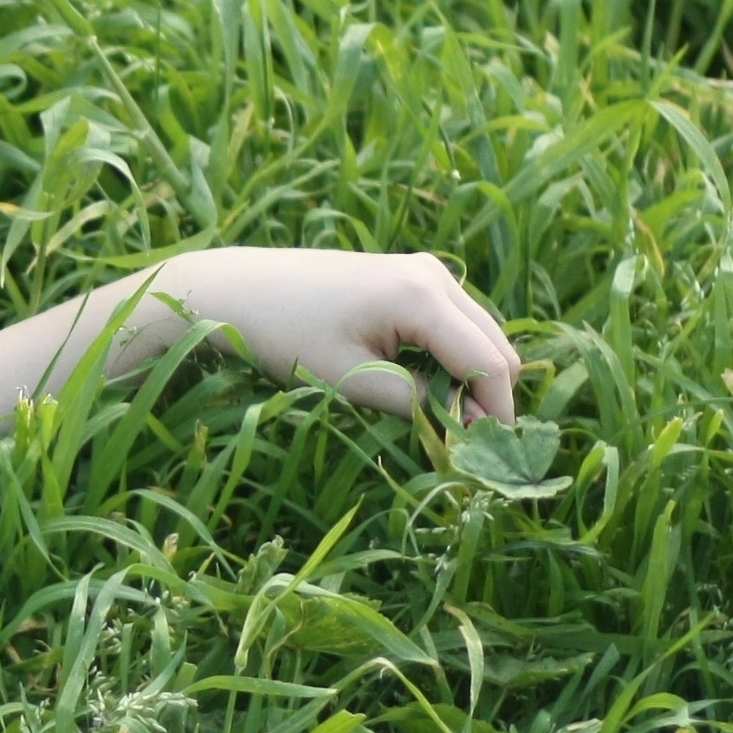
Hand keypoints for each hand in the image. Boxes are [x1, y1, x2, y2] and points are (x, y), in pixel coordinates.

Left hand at [0, 247, 520, 427]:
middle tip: (470, 450)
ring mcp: (425, 271)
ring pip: (482, 335)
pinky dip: (456, 359)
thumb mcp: (350, 381)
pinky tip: (430, 391)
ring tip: (448, 426)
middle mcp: (434, 275)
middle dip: (492, 400)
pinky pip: (457, 324)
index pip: (489, 364)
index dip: (496, 416)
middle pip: (496, 347)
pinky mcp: (411, 277)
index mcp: (422, 296)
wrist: (236, 288)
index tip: (488, 461)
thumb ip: (416, 406)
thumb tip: (467, 432)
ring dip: (475, 380)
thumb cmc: (285, 334)